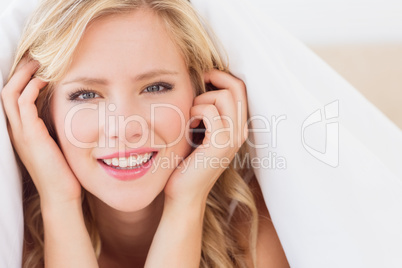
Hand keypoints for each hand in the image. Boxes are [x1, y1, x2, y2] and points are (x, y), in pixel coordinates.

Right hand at [1, 58, 81, 205]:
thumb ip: (53, 125)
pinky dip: (31, 89)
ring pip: (10, 94)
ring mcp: (21, 133)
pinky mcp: (31, 136)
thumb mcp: (55, 142)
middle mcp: (16, 130)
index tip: (36, 65)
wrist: (61, 194)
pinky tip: (44, 81)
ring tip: (39, 62)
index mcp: (21, 130)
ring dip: (23, 75)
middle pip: (6, 91)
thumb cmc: (61, 169)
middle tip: (35, 56)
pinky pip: (23, 106)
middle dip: (18, 71)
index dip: (20, 78)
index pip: (12, 97)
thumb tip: (63, 108)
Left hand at [163, 69, 247, 208]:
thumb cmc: (187, 160)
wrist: (184, 193)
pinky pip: (209, 111)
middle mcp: (241, 131)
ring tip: (191, 114)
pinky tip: (188, 123)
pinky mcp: (221, 144)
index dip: (222, 76)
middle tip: (196, 87)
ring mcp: (233, 138)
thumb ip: (207, 111)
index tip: (203, 79)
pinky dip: (195, 111)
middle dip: (214, 79)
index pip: (240, 89)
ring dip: (201, 99)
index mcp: (238, 127)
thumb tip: (202, 83)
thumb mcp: (200, 131)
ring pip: (224, 96)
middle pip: (237, 87)